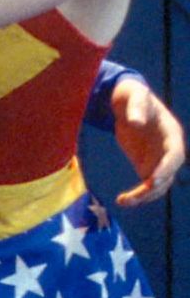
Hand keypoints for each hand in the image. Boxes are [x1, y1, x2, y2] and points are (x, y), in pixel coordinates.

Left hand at [110, 78, 183, 207]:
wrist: (126, 101)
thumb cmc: (132, 95)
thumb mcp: (134, 96)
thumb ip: (136, 107)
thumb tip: (136, 122)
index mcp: (171, 134)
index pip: (174, 155)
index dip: (166, 168)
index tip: (151, 180)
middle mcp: (168, 150)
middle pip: (168, 175)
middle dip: (154, 187)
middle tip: (136, 196)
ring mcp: (159, 160)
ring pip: (158, 185)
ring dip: (144, 196)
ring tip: (124, 201)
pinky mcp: (146, 165)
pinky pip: (146, 185)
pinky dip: (137, 195)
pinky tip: (123, 201)